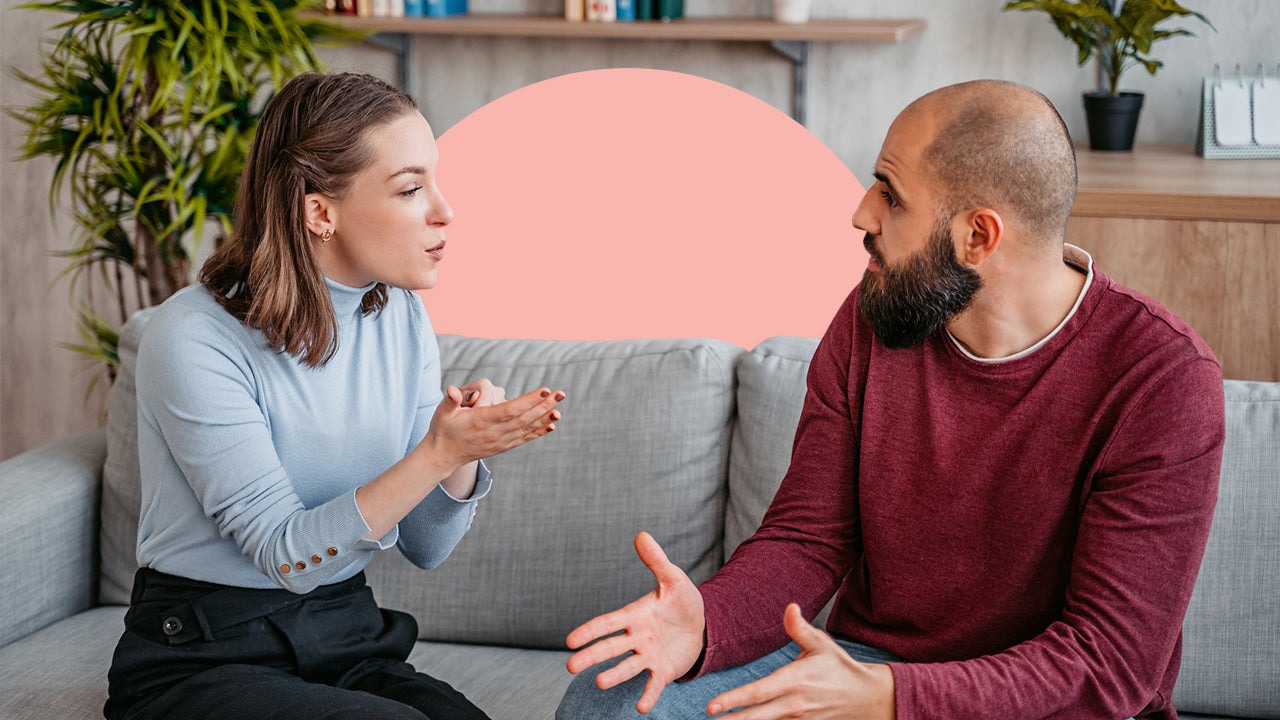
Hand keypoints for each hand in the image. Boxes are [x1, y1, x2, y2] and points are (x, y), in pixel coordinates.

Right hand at [424, 381, 564, 468]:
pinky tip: (551, 425)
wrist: (444, 455)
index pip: (510, 410)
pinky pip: (524, 438)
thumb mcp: (442, 412)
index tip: (545, 390)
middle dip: (544, 405)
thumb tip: (452, 390)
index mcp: (482, 421)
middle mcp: (494, 433)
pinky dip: (538, 432)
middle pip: (524, 418)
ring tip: (560, 409)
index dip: (529, 400)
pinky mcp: (503, 446)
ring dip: (545, 418)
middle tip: (561, 393)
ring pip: (526, 429)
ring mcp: (500, 441)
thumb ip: (450, 400)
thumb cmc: (443, 429)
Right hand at [565, 532, 705, 713]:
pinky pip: (653, 684)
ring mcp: (648, 656)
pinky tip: (641, 708)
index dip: (589, 630)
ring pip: (628, 667)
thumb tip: (641, 534)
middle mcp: (637, 638)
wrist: (703, 625)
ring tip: (600, 683)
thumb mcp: (673, 579)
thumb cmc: (682, 600)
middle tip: (570, 666)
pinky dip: (647, 695)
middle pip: (610, 648)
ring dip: (614, 675)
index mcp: (635, 615)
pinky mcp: (663, 671)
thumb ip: (656, 561)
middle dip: (591, 656)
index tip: (570, 640)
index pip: (608, 623)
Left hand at [705, 604, 895, 719]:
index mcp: (795, 680)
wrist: (865, 698)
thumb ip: (800, 629)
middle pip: (756, 717)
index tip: (712, 706)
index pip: (759, 692)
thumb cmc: (838, 667)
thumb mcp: (821, 644)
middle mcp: (794, 703)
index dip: (734, 700)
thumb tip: (790, 607)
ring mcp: (798, 719)